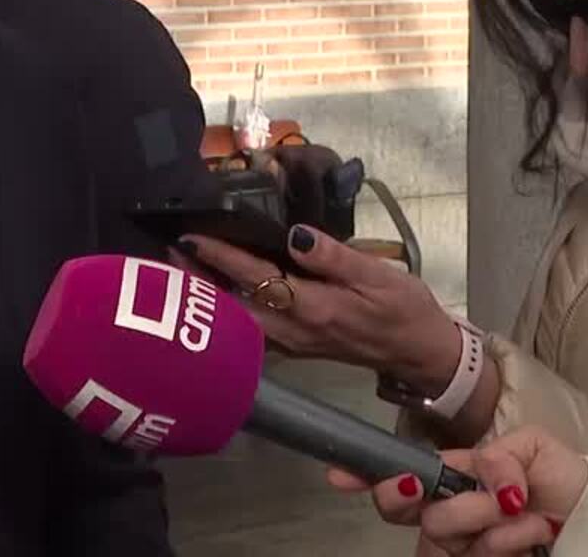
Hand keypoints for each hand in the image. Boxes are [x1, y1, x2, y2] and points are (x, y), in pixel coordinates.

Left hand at [173, 221, 458, 390]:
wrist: (419, 352)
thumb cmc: (402, 307)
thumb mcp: (378, 275)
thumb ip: (333, 255)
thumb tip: (294, 234)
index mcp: (312, 307)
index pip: (255, 277)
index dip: (220, 256)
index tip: (190, 236)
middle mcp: (293, 330)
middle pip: (232, 305)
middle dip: (198, 280)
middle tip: (168, 252)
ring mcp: (291, 343)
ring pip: (237, 319)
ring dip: (209, 294)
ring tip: (182, 268)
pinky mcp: (293, 346)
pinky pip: (250, 329)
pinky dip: (227, 309)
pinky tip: (215, 292)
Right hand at [327, 426, 586, 554]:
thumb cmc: (565, 483)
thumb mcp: (533, 447)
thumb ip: (494, 455)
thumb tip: (481, 480)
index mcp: (451, 479)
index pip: (398, 476)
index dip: (365, 474)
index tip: (341, 475)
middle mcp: (447, 514)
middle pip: (403, 511)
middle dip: (448, 504)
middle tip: (494, 500)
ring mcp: (462, 547)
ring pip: (438, 538)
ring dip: (488, 524)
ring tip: (530, 517)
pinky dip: (504, 544)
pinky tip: (532, 536)